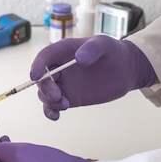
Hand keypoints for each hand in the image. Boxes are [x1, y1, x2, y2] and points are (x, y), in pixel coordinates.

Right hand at [30, 35, 156, 119]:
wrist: (125, 69)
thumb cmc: (113, 52)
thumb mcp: (104, 45)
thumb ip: (92, 50)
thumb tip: (79, 59)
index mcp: (63, 51)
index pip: (44, 57)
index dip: (37, 65)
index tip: (35, 76)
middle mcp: (59, 67)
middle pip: (42, 78)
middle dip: (45, 88)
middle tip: (58, 96)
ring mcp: (64, 84)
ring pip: (45, 93)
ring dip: (49, 101)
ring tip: (65, 105)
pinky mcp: (70, 97)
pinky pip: (54, 105)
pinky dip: (51, 111)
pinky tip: (56, 116)